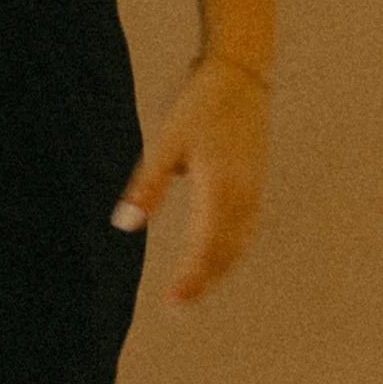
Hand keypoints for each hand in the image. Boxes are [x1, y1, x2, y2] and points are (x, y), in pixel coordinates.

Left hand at [110, 51, 270, 308]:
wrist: (241, 75)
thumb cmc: (198, 105)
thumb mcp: (166, 142)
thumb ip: (148, 186)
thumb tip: (126, 224)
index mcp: (220, 185)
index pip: (206, 245)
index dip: (191, 277)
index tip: (173, 301)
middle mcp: (243, 194)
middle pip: (225, 252)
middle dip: (202, 282)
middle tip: (177, 308)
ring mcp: (254, 191)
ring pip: (239, 245)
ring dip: (218, 272)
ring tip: (193, 293)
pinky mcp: (256, 186)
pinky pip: (246, 231)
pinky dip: (231, 253)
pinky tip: (217, 263)